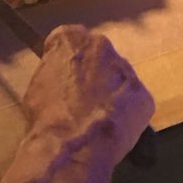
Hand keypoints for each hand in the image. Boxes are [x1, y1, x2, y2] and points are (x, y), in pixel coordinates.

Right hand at [23, 25, 154, 165]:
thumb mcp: (38, 85)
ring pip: (119, 78)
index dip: (66, 60)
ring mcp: (127, 70)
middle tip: (84, 97)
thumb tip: (60, 80)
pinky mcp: (144, 96)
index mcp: (71, 38)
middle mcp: (102, 45)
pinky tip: (114, 129)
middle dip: (93, 72)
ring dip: (112, 92)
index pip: (68, 40)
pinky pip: (135, 102)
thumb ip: (54, 71)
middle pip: (99, 55)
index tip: (64, 76)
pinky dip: (127, 114)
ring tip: (100, 116)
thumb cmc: (47, 115)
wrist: (74, 143)